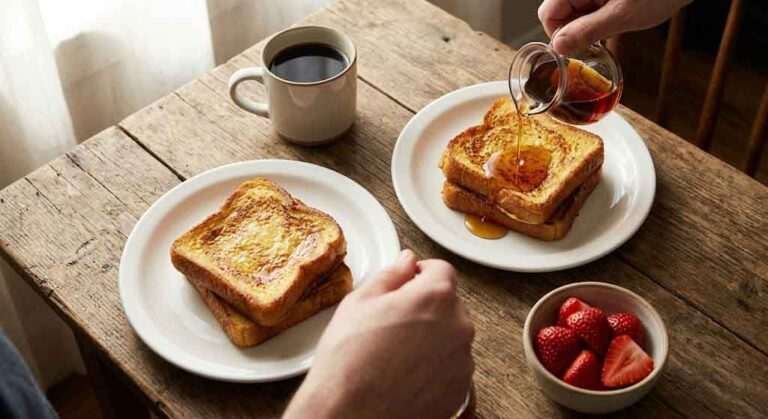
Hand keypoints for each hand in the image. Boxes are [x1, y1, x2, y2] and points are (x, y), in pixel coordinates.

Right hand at [284, 250, 474, 418]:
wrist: (350, 415)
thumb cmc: (349, 360)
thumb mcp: (360, 302)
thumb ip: (391, 274)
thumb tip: (406, 261)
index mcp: (436, 296)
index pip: (440, 269)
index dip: (419, 274)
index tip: (405, 284)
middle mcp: (458, 326)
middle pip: (448, 303)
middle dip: (425, 306)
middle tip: (392, 322)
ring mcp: (462, 361)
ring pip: (450, 336)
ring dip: (432, 337)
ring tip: (395, 353)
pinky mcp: (460, 391)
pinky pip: (451, 367)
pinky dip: (434, 366)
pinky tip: (405, 373)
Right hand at [538, 0, 691, 53]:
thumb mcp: (623, 15)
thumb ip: (587, 31)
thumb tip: (558, 47)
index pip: (548, 14)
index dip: (560, 35)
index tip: (581, 48)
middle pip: (559, 12)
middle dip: (575, 29)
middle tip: (601, 38)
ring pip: (575, 11)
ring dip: (589, 24)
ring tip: (616, 24)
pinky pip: (589, 6)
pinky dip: (599, 16)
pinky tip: (619, 16)